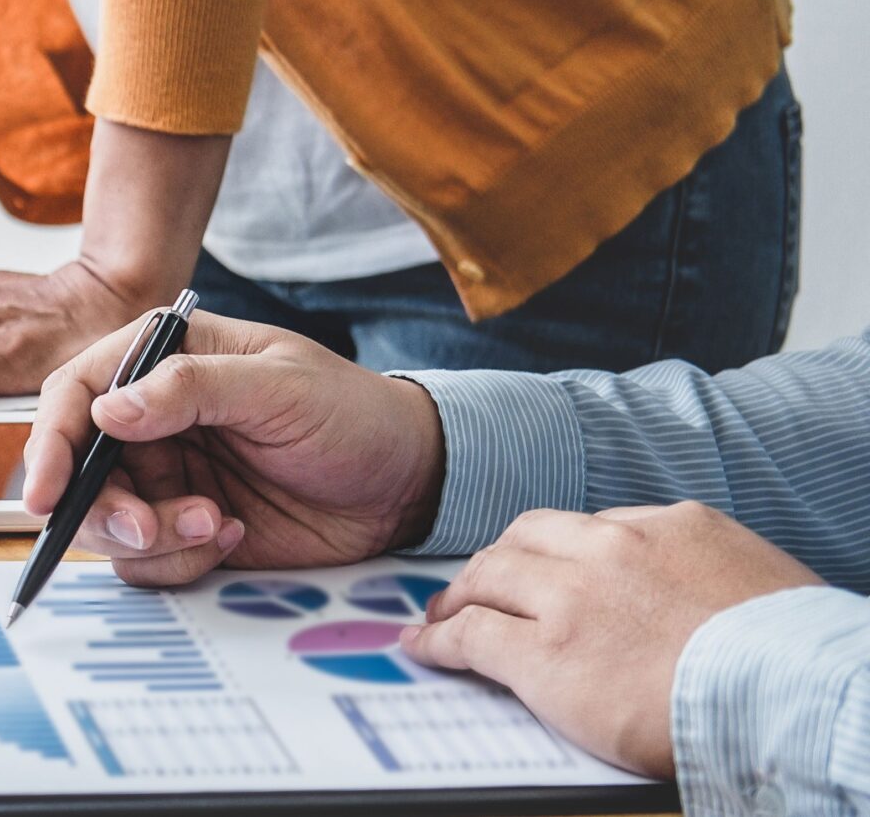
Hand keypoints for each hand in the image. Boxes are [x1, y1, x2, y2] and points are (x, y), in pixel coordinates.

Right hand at [21, 310, 447, 584]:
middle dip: (104, 510)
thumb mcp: (278, 386)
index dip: (49, 443)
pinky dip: (181, 560)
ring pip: (106, 524)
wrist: (407, 483)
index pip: (76, 395)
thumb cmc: (352, 413)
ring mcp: (165, 478)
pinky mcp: (185, 528)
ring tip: (220, 526)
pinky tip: (234, 536)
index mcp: (162, 363)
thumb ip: (191, 388)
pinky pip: (147, 560)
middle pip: (77, 470)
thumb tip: (110, 409)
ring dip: (154, 538)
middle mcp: (151, 421)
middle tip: (151, 529)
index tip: (46, 492)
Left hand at [401, 503, 824, 776]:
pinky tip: (426, 648)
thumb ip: (706, 571)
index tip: (546, 569)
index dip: (558, 552)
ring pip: (488, 577)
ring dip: (460, 596)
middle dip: (497, 562)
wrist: (789, 692)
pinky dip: (440, 641)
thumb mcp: (759, 580)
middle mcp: (611, 549)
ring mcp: (571, 598)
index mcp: (671, 526)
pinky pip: (470, 637)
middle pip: (526, 539)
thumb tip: (695, 590)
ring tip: (445, 615)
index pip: (591, 527)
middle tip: (480, 585)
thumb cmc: (792, 653)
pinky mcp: (543, 655)